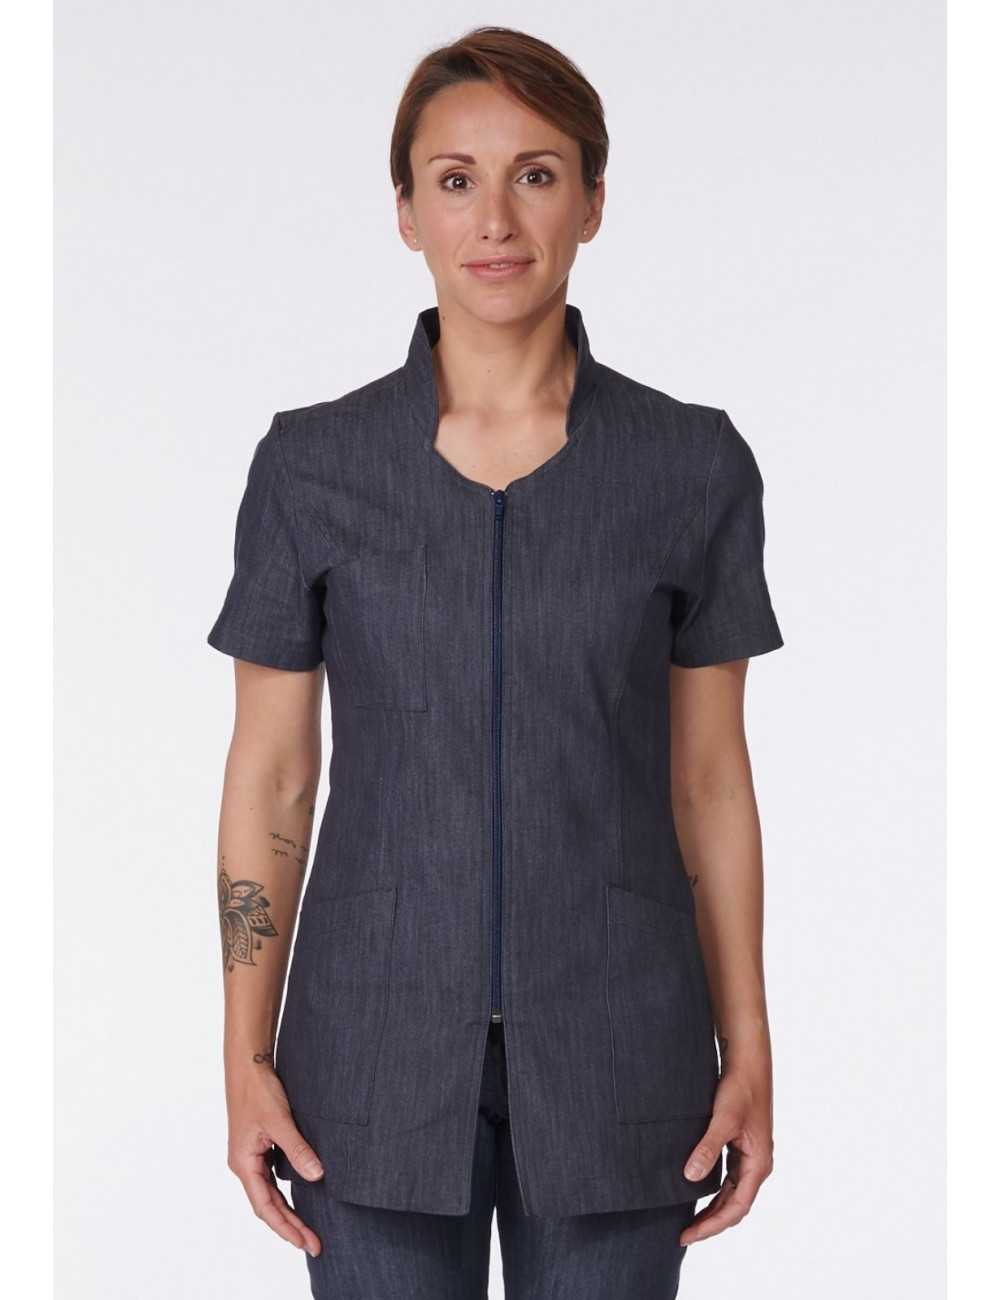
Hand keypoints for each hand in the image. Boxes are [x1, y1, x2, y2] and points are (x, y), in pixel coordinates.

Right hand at [226, 1061, 324, 1256]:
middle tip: (314, 1244)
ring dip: (287, 1210)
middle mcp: (245, 1164)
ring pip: (269, 1193)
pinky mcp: (259, 1145)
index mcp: (244, 1164)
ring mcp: (251, 1155)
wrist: (248, 1063)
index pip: (266, 1207)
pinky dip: (285, 1191)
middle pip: (268, 1205)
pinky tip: (300, 1195)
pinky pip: (272, 1177)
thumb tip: (318, 1176)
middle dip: (290, 1225)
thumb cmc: (258, 1089)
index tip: (306, 1243)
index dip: (286, 1227)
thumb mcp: (280, 1121)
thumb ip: (298, 1149)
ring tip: (307, 1229)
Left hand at [678, 1057, 773, 1245]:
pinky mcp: (741, 1146)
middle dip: (712, 1222)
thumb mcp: (723, 1119)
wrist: (748, 1062)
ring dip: (714, 1208)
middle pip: (735, 1205)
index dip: (712, 1225)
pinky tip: (699, 1191)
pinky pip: (730, 1178)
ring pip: (733, 1193)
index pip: (736, 1208)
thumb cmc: (740, 1088)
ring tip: (690, 1221)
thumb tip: (691, 1177)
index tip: (689, 1235)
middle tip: (684, 1235)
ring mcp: (750, 1156)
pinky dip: (716, 1191)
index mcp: (759, 1164)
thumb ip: (707, 1148)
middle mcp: (757, 1164)